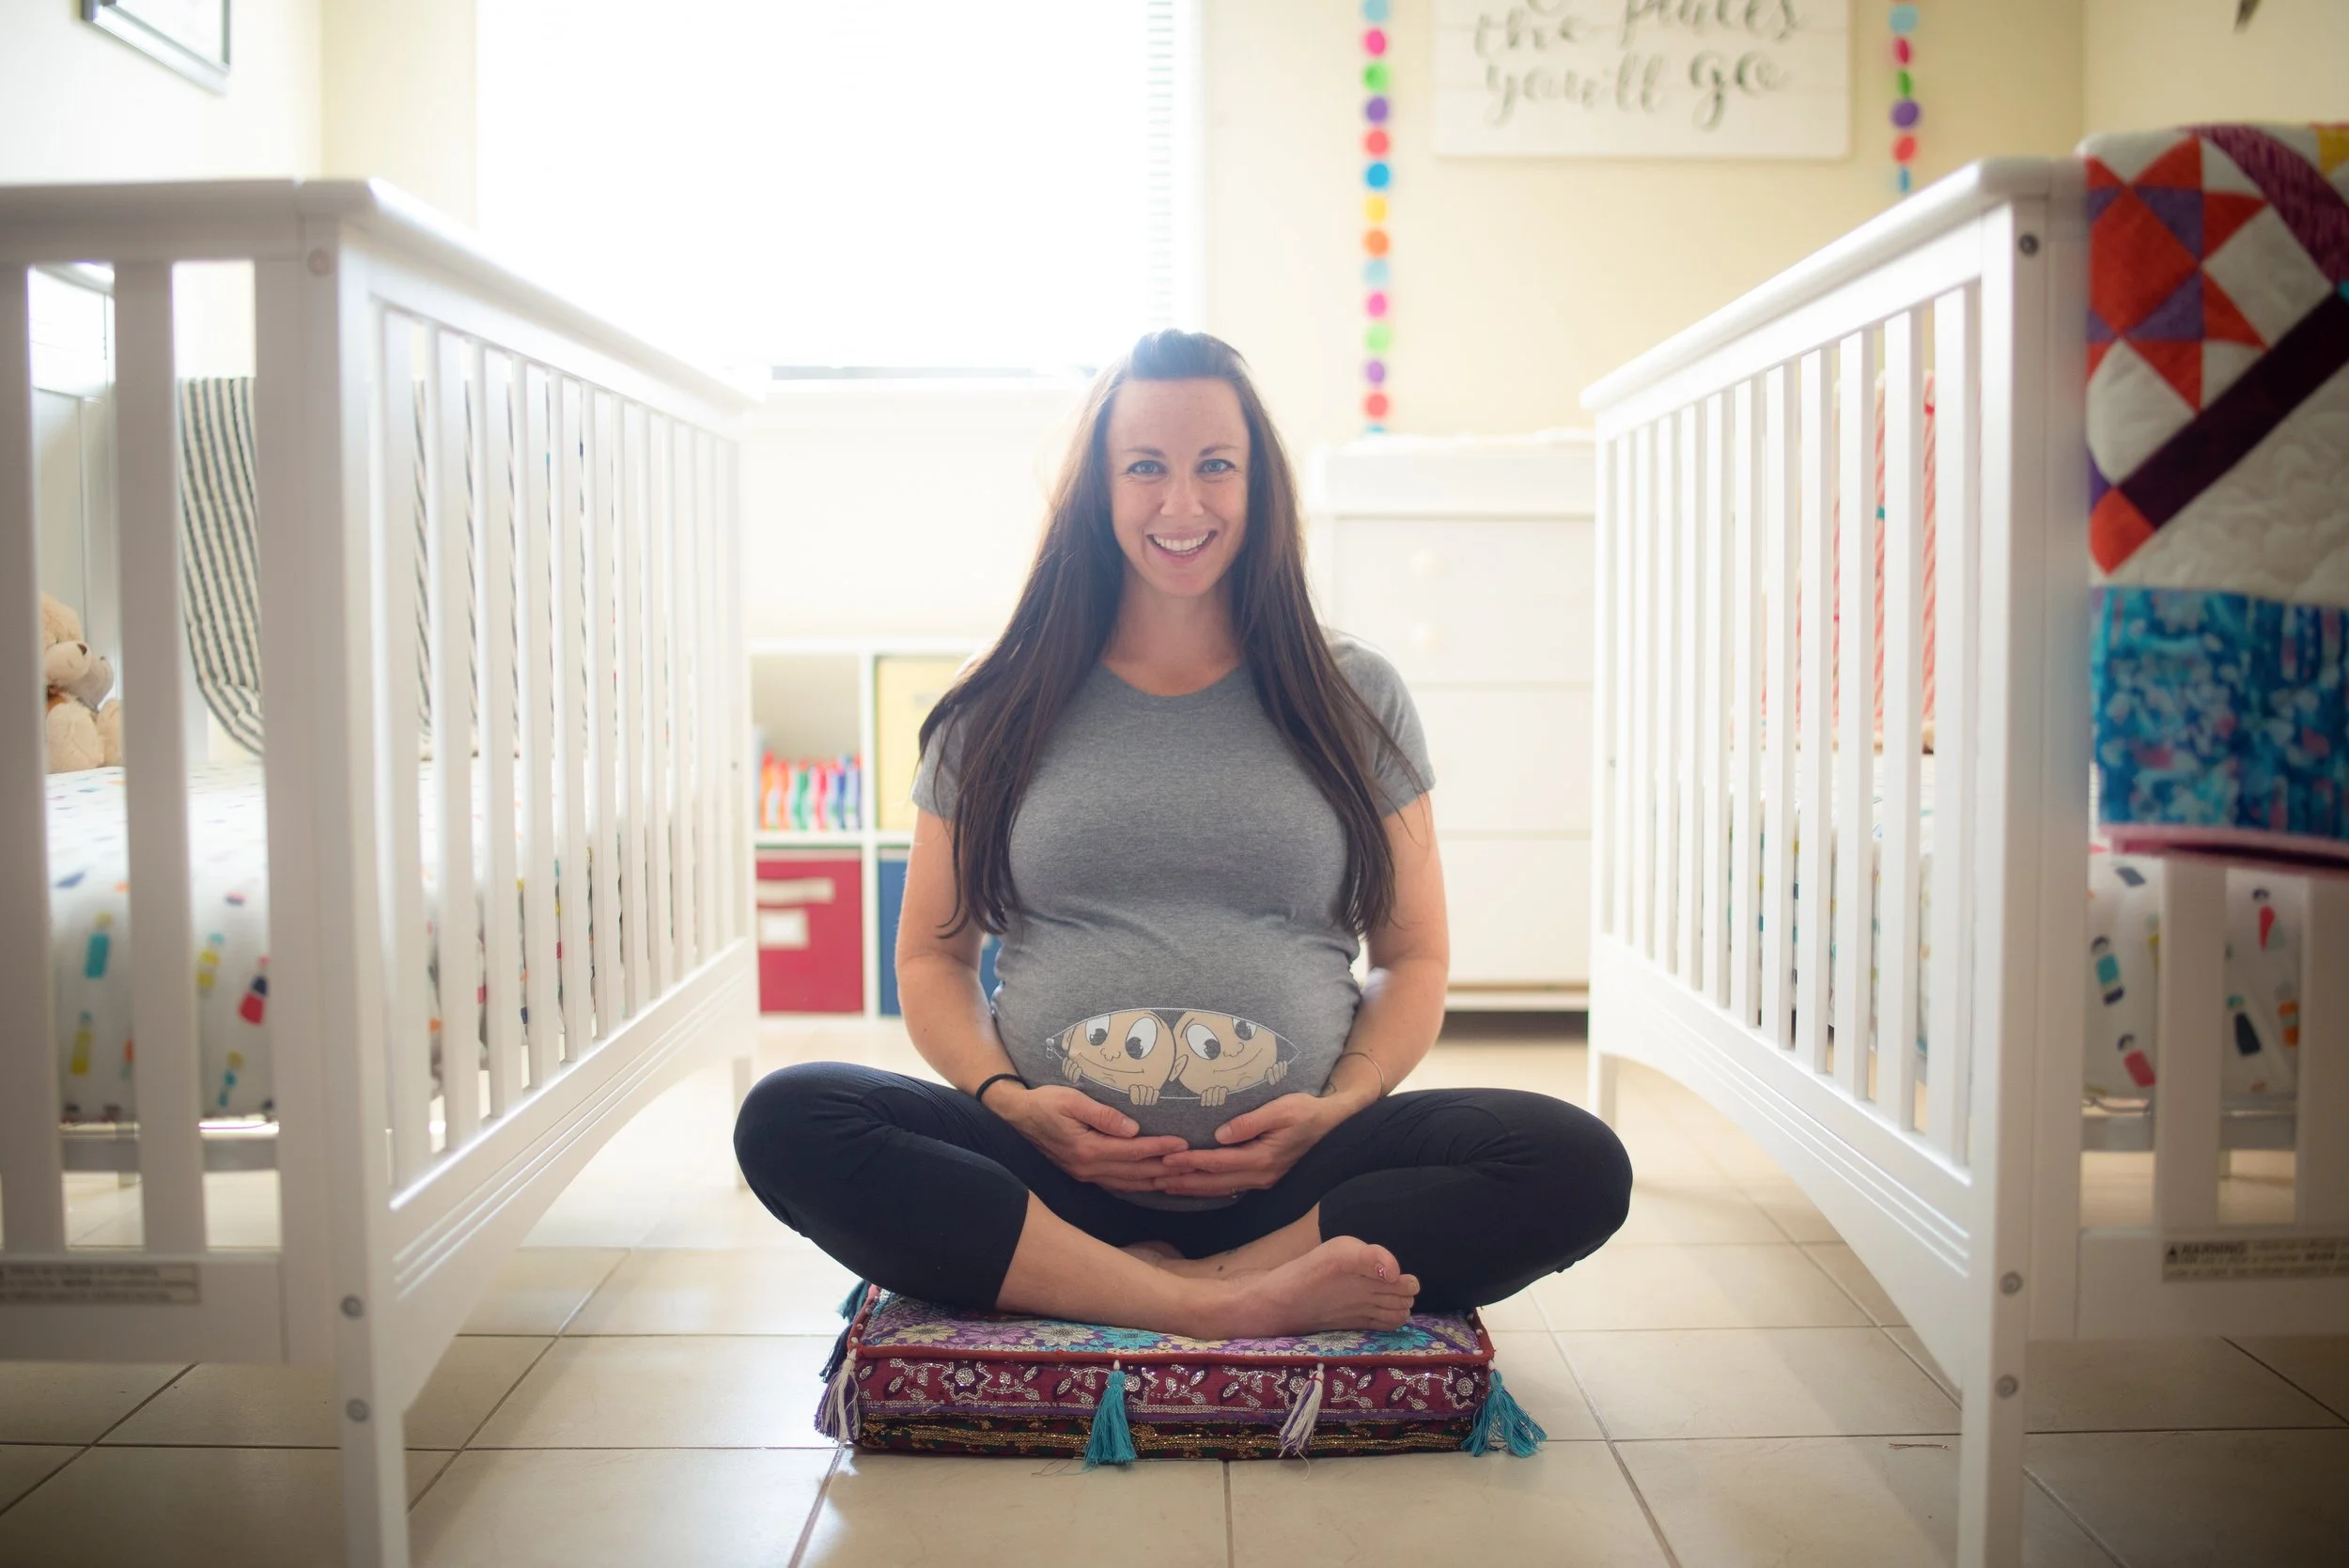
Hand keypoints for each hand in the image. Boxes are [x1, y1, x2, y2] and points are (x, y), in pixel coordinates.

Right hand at [996, 1084, 1189, 1192]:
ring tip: (1182, 1178)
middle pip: (1135, 1172)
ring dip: (1156, 1182)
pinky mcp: (1083, 1173)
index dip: (1160, 1148)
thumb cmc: (1044, 1102)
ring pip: (1129, 1183)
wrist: (1016, 1115)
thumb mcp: (1071, 1099)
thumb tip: (1134, 1128)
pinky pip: (1117, 1185)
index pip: (1133, 1151)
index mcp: (1087, 1149)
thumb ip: (1103, 1115)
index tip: (1184, 1144)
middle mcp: (1087, 1167)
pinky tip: (1153, 1184)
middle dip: (1166, 1169)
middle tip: (1193, 1165)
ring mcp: (1085, 1174)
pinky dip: (1138, 1186)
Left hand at [1153, 1090, 1359, 1197]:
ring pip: (1221, 1188)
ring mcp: (1263, 1180)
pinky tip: (1194, 1186)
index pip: (1219, 1162)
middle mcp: (1261, 1175)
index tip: (1167, 1157)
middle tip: (1154, 1178)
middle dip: (1184, 1180)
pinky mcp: (1264, 1178)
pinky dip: (1208, 1187)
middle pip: (1215, 1182)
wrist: (1333, 1124)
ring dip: (1192, 1187)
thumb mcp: (1282, 1109)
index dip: (1191, 1161)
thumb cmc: (1306, 1111)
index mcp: (1263, 1158)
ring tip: (1166, 1185)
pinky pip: (1230, 1187)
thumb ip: (1251, 1122)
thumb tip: (1220, 1134)